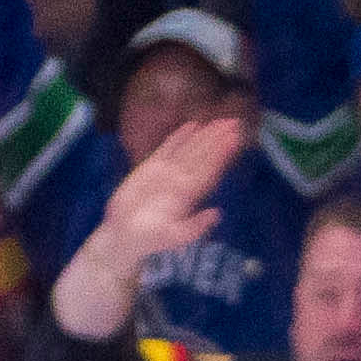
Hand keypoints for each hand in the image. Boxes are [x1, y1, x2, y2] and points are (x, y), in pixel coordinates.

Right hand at [94, 104, 246, 253]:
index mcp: (189, 195)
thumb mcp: (173, 237)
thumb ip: (195, 227)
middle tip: (234, 122)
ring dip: (205, 135)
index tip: (235, 139)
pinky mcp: (150, 168)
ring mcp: (167, 173)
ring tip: (220, 121)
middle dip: (218, 139)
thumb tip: (218, 214)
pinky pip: (168, 148)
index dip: (222, 155)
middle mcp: (182, 181)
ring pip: (190, 149)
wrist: (125, 235)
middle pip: (204, 156)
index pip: (209, 170)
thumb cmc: (149, 239)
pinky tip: (192, 125)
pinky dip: (179, 137)